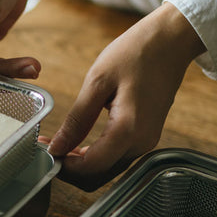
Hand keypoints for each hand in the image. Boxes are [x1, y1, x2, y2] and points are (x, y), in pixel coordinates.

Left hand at [45, 3, 205, 190]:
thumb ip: (78, 118)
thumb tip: (57, 147)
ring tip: (57, 144)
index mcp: (129, 130)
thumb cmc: (136, 52)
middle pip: (99, 175)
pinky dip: (95, 155)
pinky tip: (77, 141)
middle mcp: (141, 143)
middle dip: (70, 168)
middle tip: (47, 149)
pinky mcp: (146, 135)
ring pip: (108, 169)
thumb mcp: (98, 81)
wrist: (172, 40)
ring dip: (81, 163)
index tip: (44, 153)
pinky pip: (117, 156)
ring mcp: (147, 141)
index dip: (64, 165)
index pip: (91, 166)